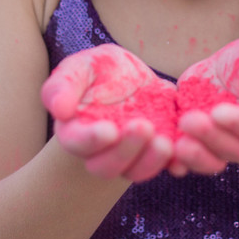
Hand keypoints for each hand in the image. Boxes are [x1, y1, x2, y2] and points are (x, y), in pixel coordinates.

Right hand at [40, 45, 176, 181]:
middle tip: (144, 127)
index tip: (109, 130)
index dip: (91, 141)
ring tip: (165, 142)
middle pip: (106, 166)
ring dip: (150, 161)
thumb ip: (64, 84)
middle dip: (125, 151)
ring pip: (135, 171)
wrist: (133, 78)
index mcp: (76, 131)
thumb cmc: (100, 70)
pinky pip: (164, 167)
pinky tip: (180, 162)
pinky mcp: (155, 154)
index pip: (77, 143)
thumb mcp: (82, 66)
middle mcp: (101, 152)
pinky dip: (174, 166)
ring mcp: (130, 156)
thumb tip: (58, 109)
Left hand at [173, 35, 238, 174]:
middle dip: (212, 137)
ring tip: (178, 144)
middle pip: (237, 150)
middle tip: (189, 120)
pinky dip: (180, 162)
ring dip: (196, 155)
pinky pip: (192, 161)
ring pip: (214, 161)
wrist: (226, 68)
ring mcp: (226, 148)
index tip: (218, 112)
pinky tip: (170, 157)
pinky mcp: (201, 146)